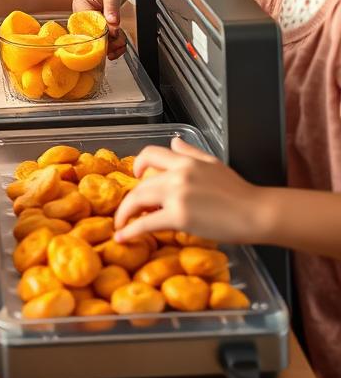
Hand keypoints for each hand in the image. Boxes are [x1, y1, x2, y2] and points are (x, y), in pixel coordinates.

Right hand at [72, 0, 124, 57]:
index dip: (101, 33)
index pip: (87, 25)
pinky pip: (101, 47)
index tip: (115, 32)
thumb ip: (112, 7)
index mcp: (80, 8)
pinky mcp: (92, 37)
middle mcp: (79, 22)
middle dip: (108, 42)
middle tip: (121, 40)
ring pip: (96, 45)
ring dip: (112, 47)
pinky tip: (120, 47)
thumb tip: (113, 22)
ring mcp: (85, 31)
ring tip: (122, 42)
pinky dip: (113, 49)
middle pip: (91, 39)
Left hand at [114, 136, 259, 244]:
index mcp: (186, 161)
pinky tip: (124, 236)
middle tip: (126, 210)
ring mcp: (177, 194)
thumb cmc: (240, 193)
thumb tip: (175, 142)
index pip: (151, 153)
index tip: (136, 175)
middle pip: (141, 183)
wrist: (256, 212)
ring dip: (125, 213)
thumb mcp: (213, 163)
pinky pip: (146, 222)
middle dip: (129, 198)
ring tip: (120, 224)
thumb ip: (191, 152)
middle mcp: (178, 174)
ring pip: (139, 199)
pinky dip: (131, 230)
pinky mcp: (179, 216)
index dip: (137, 164)